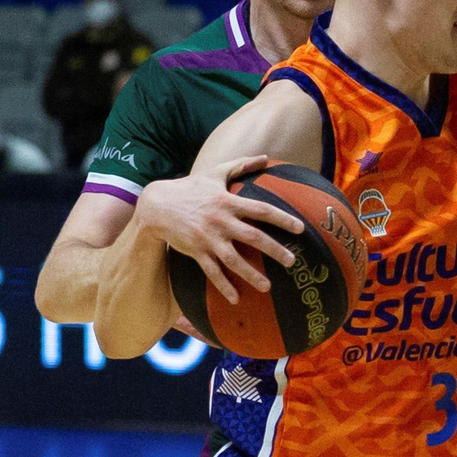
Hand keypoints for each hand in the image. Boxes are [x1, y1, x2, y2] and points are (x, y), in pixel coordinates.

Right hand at [136, 155, 303, 303]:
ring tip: (268, 287)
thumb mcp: (214, 173)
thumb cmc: (190, 188)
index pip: (261, 210)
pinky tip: (236, 299)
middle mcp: (220, 220)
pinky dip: (223, 285)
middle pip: (252, 236)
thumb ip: (241, 165)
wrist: (156, 204)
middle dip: (274, 250)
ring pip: (233, 259)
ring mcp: (207, 237)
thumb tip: (266, 156)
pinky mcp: (195, 250)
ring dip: (251, 274)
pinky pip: (211, 271)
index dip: (282, 219)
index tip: (300, 228)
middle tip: (293, 262)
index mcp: (228, 201)